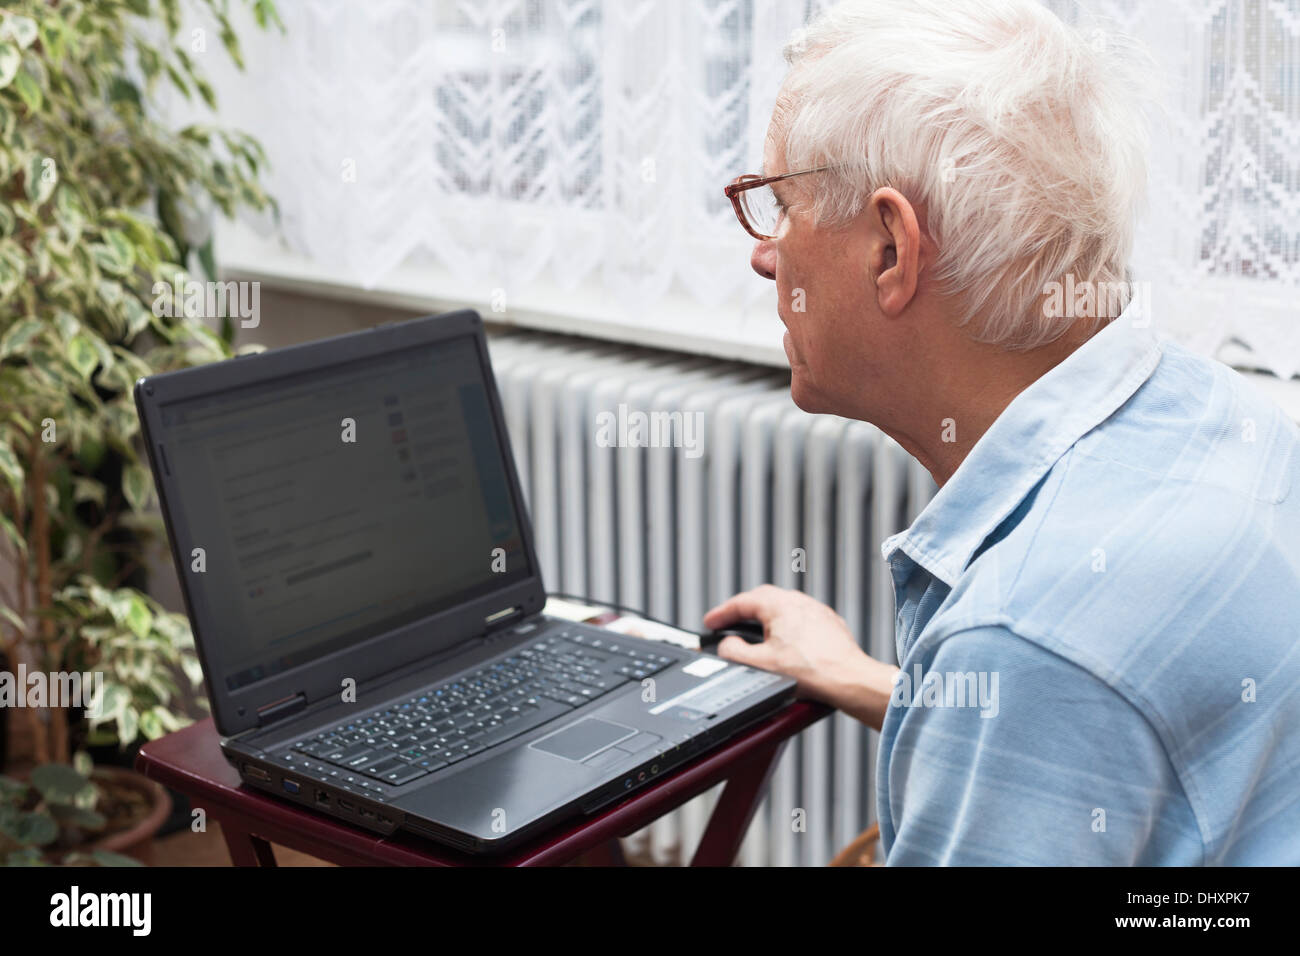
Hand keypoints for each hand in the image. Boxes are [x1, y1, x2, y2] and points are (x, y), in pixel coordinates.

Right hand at [703, 584, 898, 731]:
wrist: (848, 680)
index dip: (721, 613)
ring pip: (784, 609)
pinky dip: (786, 628)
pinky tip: (785, 645)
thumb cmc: (812, 672)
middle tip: (728, 623)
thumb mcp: (760, 664)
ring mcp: (817, 612)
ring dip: (765, 619)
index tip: (710, 622)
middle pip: (762, 600)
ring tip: (755, 635)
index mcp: (779, 605)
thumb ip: (734, 652)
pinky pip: (802, 621)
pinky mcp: (830, 625)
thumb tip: (726, 646)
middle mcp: (799, 602)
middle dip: (742, 612)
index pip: (741, 602)